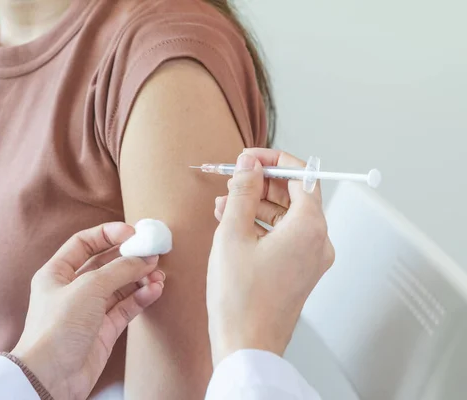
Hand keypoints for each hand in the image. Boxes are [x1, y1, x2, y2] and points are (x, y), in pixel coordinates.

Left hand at [11, 222, 165, 399]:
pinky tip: (154, 290)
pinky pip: (125, 307)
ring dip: (139, 278)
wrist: (51, 377)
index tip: (133, 232)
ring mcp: (89, 310)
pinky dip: (140, 297)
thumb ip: (119, 269)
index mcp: (56, 273)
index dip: (109, 234)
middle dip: (130, 257)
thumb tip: (145, 257)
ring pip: (119, 286)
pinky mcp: (103, 330)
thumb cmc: (57, 328)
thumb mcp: (88, 288)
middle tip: (153, 252)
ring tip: (158, 274)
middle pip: (106, 264)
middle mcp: (72, 289)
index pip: (84, 243)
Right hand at [207, 148, 334, 364]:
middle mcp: (318, 242)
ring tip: (225, 204)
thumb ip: (243, 192)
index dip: (274, 161)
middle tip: (234, 181)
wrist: (246, 346)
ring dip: (257, 205)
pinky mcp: (300, 272)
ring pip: (287, 216)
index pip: (302, 176)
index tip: (250, 158)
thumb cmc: (240, 299)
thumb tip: (249, 165)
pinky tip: (234, 225)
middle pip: (295, 195)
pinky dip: (262, 226)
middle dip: (262, 184)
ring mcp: (311, 259)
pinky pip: (285, 237)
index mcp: (309, 228)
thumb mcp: (232, 234)